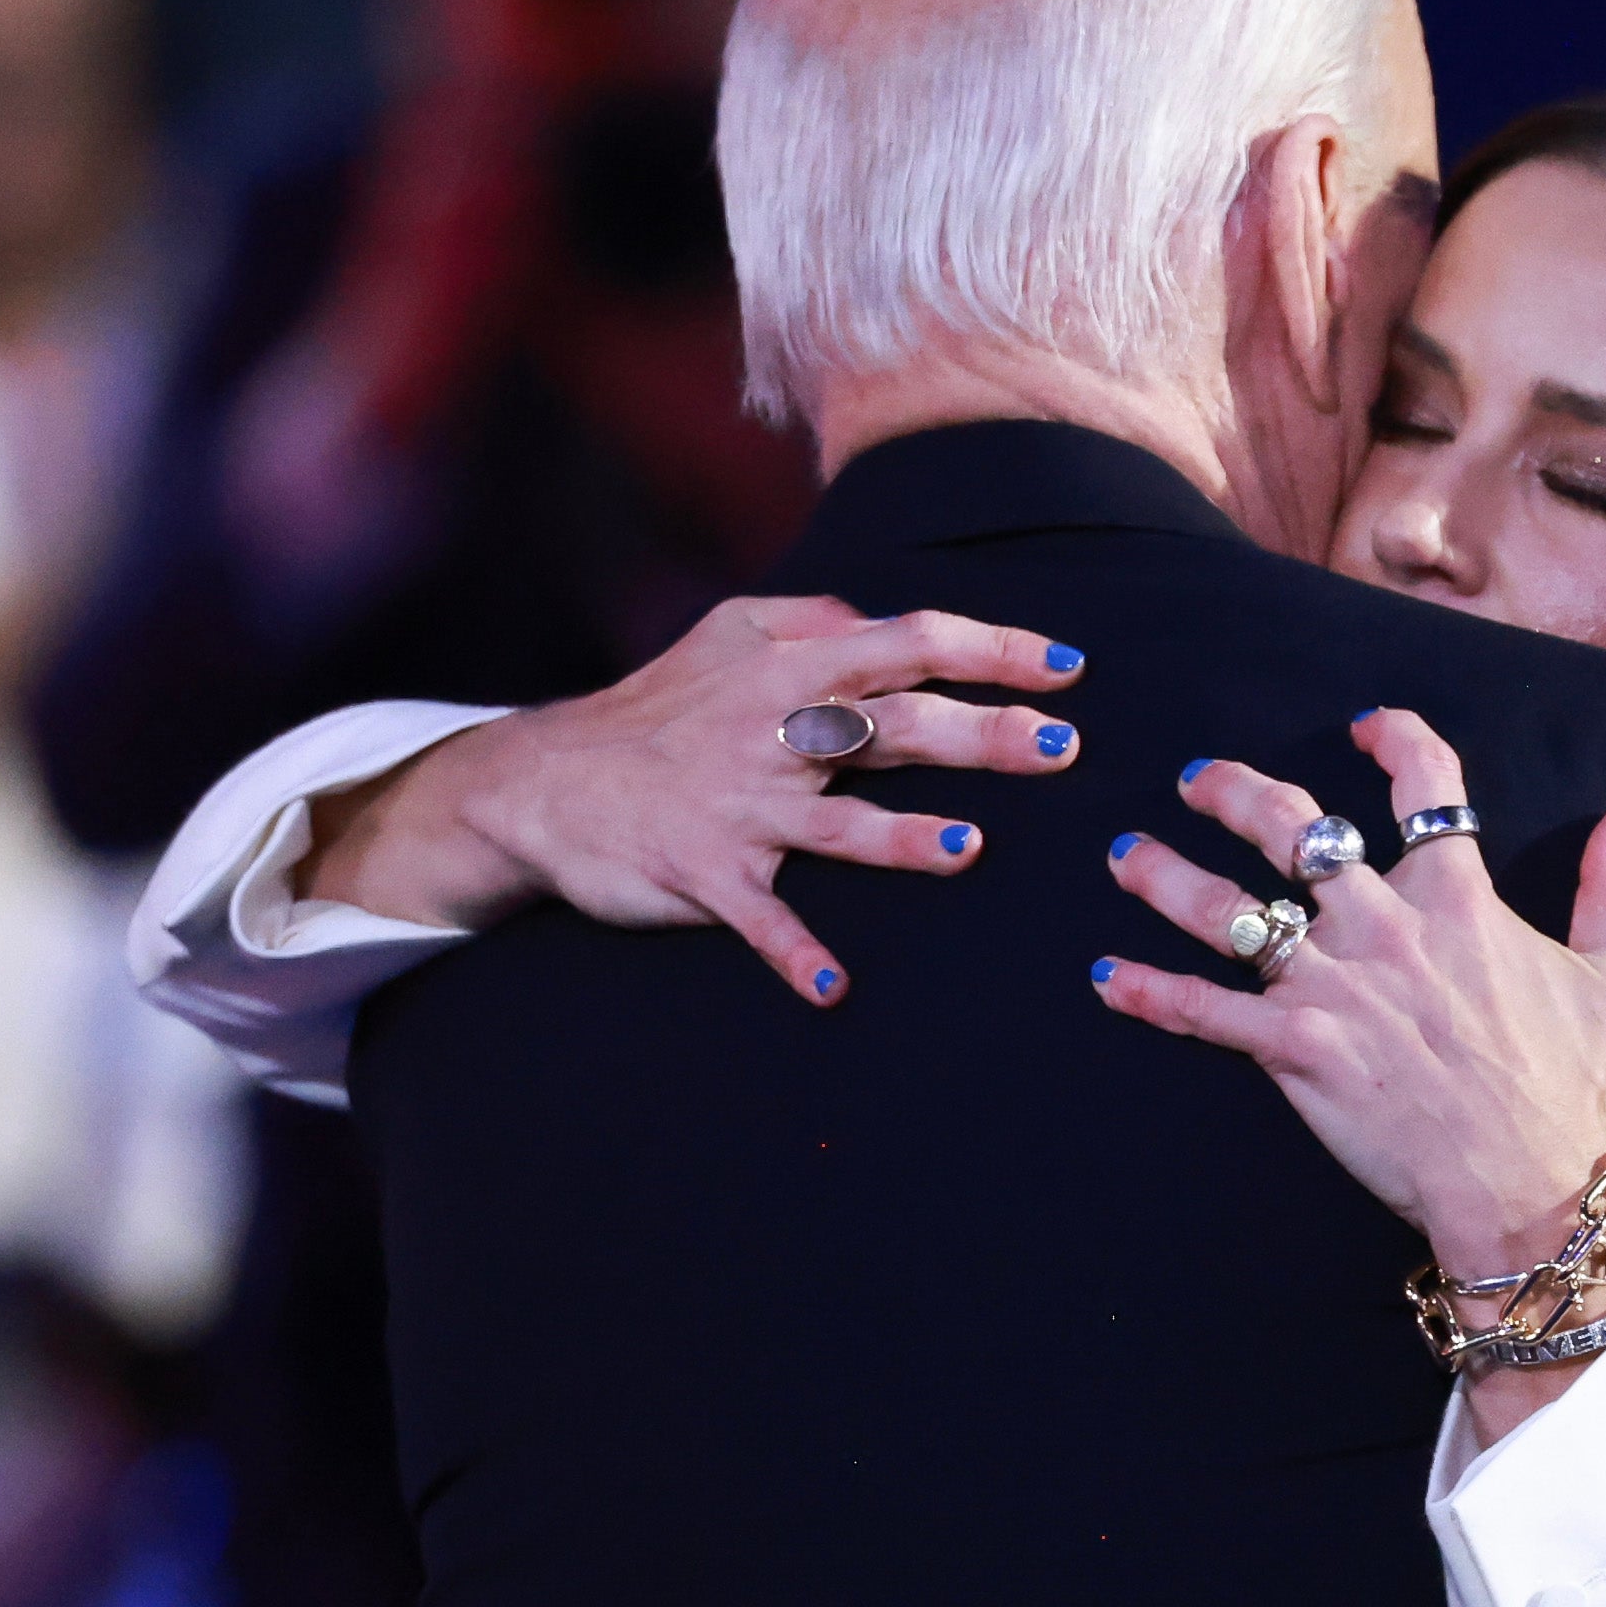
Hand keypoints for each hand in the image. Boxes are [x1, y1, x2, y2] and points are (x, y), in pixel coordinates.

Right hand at [300, 594, 1088, 1002]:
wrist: (538, 782)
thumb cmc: (654, 709)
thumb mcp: (728, 635)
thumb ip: (814, 621)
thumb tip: (890, 618)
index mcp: (788, 669)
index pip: (908, 643)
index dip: (992, 650)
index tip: (1066, 668)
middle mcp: (772, 733)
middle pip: (894, 728)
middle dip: (982, 735)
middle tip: (1064, 749)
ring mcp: (739, 806)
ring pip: (837, 823)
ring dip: (903, 839)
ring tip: (967, 850)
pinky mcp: (704, 874)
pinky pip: (758, 919)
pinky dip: (793, 954)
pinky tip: (833, 988)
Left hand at [1092, 708, 1605, 1284]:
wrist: (1525, 1186)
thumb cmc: (1569, 1085)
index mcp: (1457, 897)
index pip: (1424, 784)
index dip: (1394, 739)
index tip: (1366, 725)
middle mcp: (1383, 924)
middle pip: (1293, 826)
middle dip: (1236, 790)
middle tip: (1201, 778)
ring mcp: (1332, 984)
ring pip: (1229, 908)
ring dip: (1166, 875)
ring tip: (1126, 853)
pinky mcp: (1295, 1049)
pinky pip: (1205, 1012)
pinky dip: (1150, 994)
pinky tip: (1108, 978)